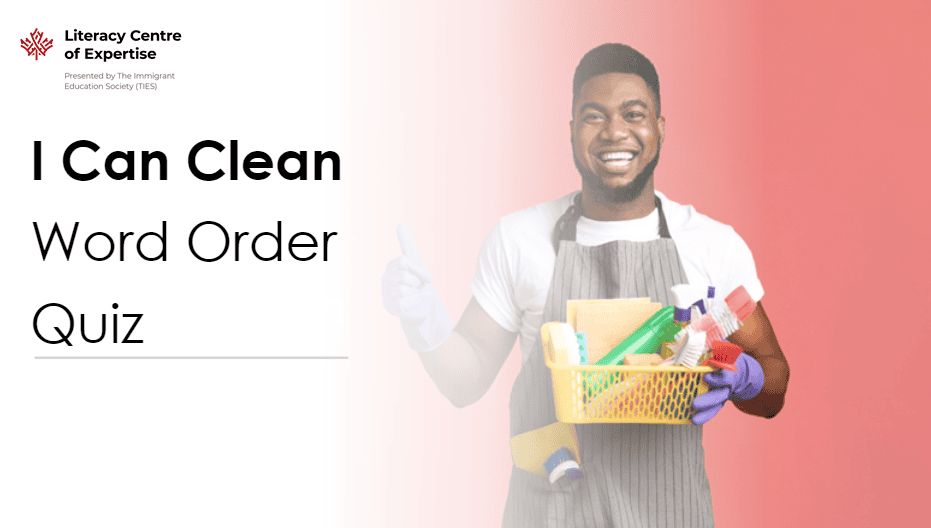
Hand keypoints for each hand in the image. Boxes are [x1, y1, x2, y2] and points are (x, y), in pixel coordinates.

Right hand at [381, 224, 451, 352]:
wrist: (425, 312)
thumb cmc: (420, 287)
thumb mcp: (417, 265)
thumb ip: (407, 245)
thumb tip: (400, 225)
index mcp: (392, 268)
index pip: (404, 261)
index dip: (419, 270)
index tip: (425, 279)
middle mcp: (386, 280)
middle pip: (405, 274)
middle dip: (418, 282)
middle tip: (419, 290)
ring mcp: (387, 294)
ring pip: (404, 287)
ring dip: (417, 293)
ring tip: (416, 297)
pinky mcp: (390, 307)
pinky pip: (405, 300)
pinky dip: (415, 303)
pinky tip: (413, 306)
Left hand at [691, 353, 764, 424]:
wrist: (739, 370)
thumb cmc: (726, 357)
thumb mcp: (724, 349)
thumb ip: (718, 347)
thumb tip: (710, 340)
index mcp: (729, 371)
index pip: (726, 375)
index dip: (717, 377)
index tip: (706, 376)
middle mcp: (727, 385)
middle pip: (719, 394)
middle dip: (708, 400)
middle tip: (695, 403)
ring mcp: (723, 395)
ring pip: (716, 405)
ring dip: (705, 413)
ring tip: (694, 419)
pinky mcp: (718, 401)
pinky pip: (713, 410)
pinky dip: (704, 416)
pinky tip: (692, 420)